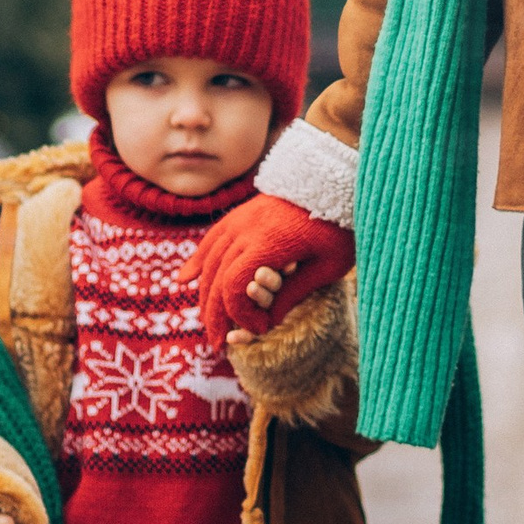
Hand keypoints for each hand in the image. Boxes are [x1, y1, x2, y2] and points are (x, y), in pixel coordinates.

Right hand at [194, 194, 356, 347]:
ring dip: (204, 295)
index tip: (259, 329)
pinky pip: (210, 241)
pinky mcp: (238, 215)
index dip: (241, 315)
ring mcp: (239, 220)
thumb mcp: (326, 267)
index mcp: (268, 243)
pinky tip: (185, 280)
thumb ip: (292, 294)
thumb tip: (266, 325)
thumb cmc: (338, 226)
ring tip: (209, 321)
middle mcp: (245, 230)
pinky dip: (197, 261)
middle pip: (217, 279)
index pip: (235, 287)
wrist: (334, 182)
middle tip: (219, 342)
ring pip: (209, 262)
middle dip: (216, 314)